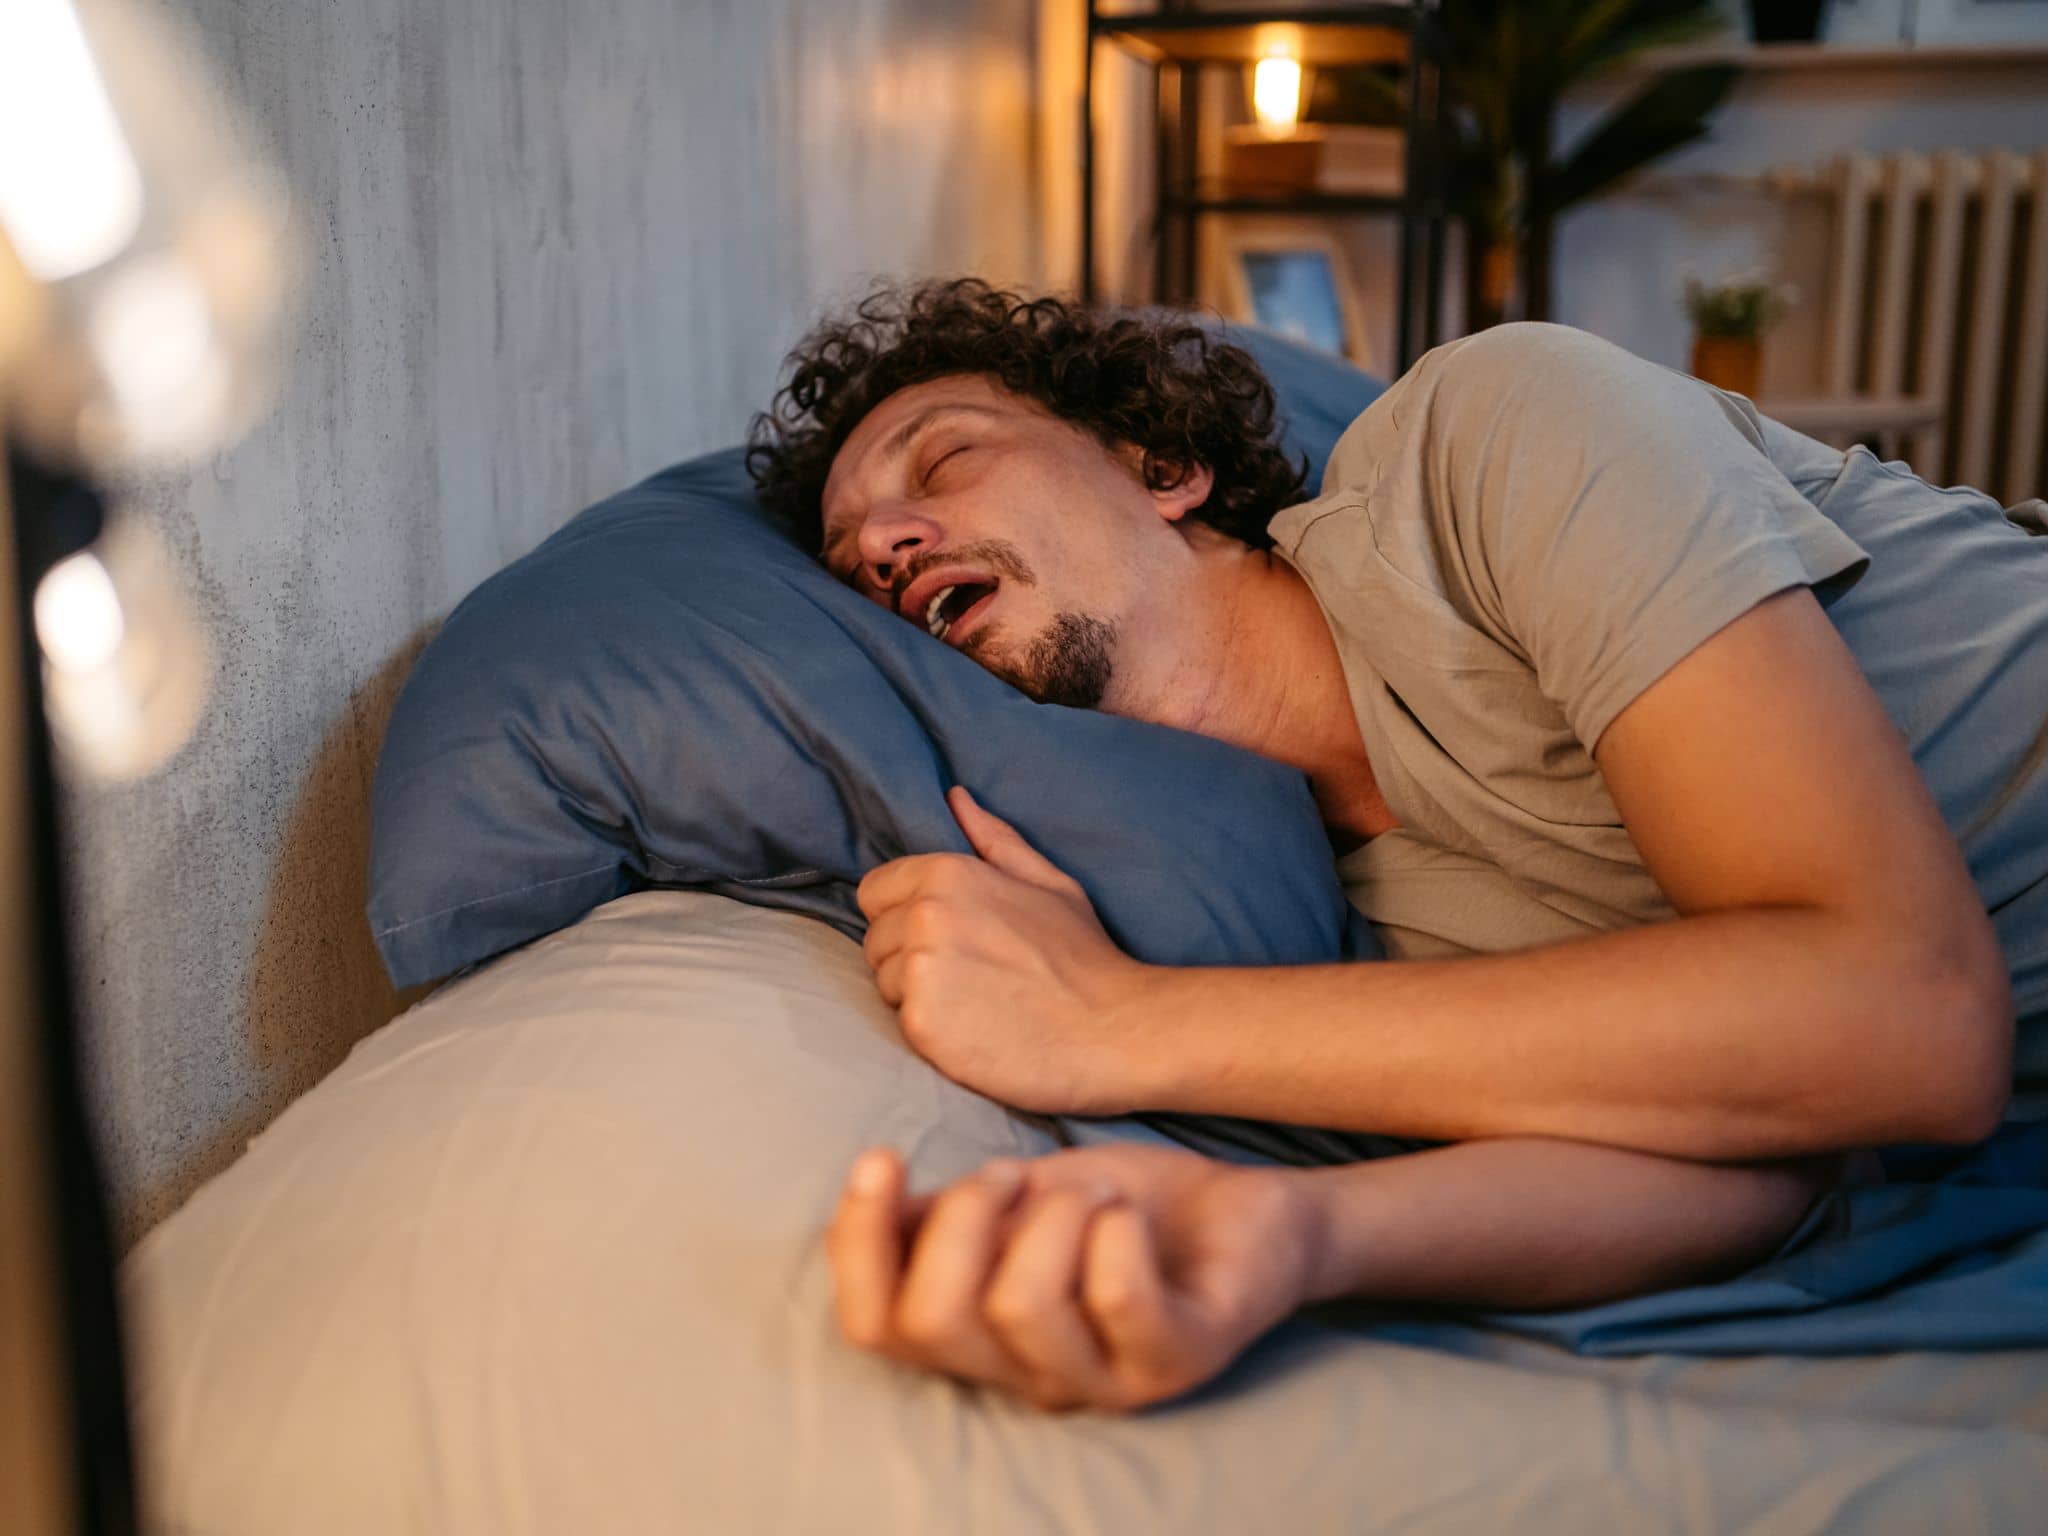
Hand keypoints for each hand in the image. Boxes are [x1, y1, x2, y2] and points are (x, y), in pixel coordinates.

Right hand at [825, 1142, 1321, 1412]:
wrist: (1244, 1209)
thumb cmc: (1122, 1208)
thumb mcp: (1019, 1194)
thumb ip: (943, 1211)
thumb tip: (874, 1197)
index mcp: (981, 1340)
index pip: (876, 1327)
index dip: (859, 1244)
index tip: (884, 1156)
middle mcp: (1031, 1378)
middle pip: (934, 1320)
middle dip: (963, 1217)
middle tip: (1019, 1178)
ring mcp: (1106, 1381)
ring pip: (1019, 1305)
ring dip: (1051, 1215)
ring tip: (1093, 1196)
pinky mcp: (1179, 1360)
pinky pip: (1116, 1297)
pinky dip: (1113, 1232)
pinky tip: (1128, 1216)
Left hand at [857, 786, 1152, 1115]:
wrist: (1114, 1031)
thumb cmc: (1084, 959)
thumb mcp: (1049, 884)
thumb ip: (995, 841)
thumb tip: (956, 798)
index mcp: (947, 874)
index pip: (875, 892)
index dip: (905, 916)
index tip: (949, 940)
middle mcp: (923, 916)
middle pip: (876, 940)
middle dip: (910, 958)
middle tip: (972, 978)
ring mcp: (919, 970)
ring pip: (885, 984)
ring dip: (918, 997)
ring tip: (976, 1005)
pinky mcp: (921, 1023)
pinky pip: (900, 1023)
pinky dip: (932, 1032)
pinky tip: (975, 1032)